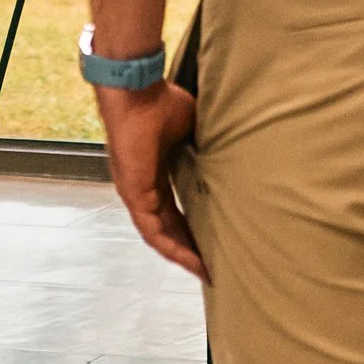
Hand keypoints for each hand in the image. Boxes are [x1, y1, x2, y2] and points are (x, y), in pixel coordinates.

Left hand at [93, 81, 205, 280]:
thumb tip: (229, 154)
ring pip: (160, 236)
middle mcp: (143, 187)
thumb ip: (203, 147)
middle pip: (168, 229)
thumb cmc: (160, 102)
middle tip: (214, 268)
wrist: (138, 91)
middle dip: (191, 249)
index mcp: (155, 172)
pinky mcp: (134, 195)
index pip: (175, 210)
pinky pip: (153, 232)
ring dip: (183, 255)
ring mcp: (136, 193)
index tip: (214, 244)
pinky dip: (172, 249)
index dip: (193, 229)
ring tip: (206, 272)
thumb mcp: (190, 130)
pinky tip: (192, 261)